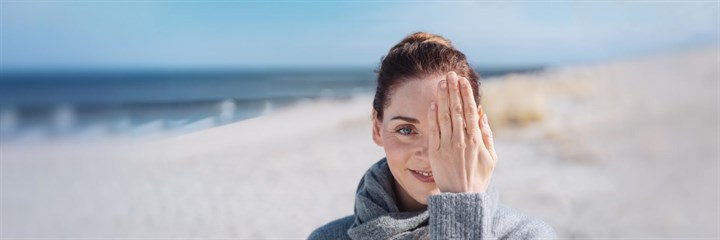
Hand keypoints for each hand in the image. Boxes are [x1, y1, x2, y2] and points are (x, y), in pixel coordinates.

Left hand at [427, 71, 497, 192]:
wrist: (462, 198)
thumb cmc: (479, 178)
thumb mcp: (491, 157)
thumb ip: (487, 135)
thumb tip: (482, 114)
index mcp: (476, 140)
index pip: (469, 111)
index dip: (466, 94)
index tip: (463, 80)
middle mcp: (461, 140)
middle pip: (456, 110)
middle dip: (453, 90)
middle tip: (450, 74)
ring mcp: (447, 146)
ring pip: (444, 117)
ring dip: (442, 98)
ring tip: (441, 82)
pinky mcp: (435, 152)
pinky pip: (434, 131)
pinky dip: (433, 116)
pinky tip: (432, 103)